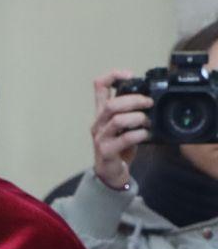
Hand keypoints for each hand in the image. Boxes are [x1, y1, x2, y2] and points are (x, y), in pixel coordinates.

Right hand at [91, 70, 150, 191]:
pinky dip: (138, 135)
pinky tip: (145, 136)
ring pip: (116, 120)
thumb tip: (149, 98)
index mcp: (102, 113)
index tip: (129, 76)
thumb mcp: (124, 125)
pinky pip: (123, 139)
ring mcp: (101, 137)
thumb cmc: (119, 147)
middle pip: (111, 103)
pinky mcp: (106, 151)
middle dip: (133, 100)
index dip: (113, 76)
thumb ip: (131, 112)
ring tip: (147, 122)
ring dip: (137, 118)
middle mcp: (99, 123)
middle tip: (149, 103)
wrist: (110, 173)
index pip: (99, 86)